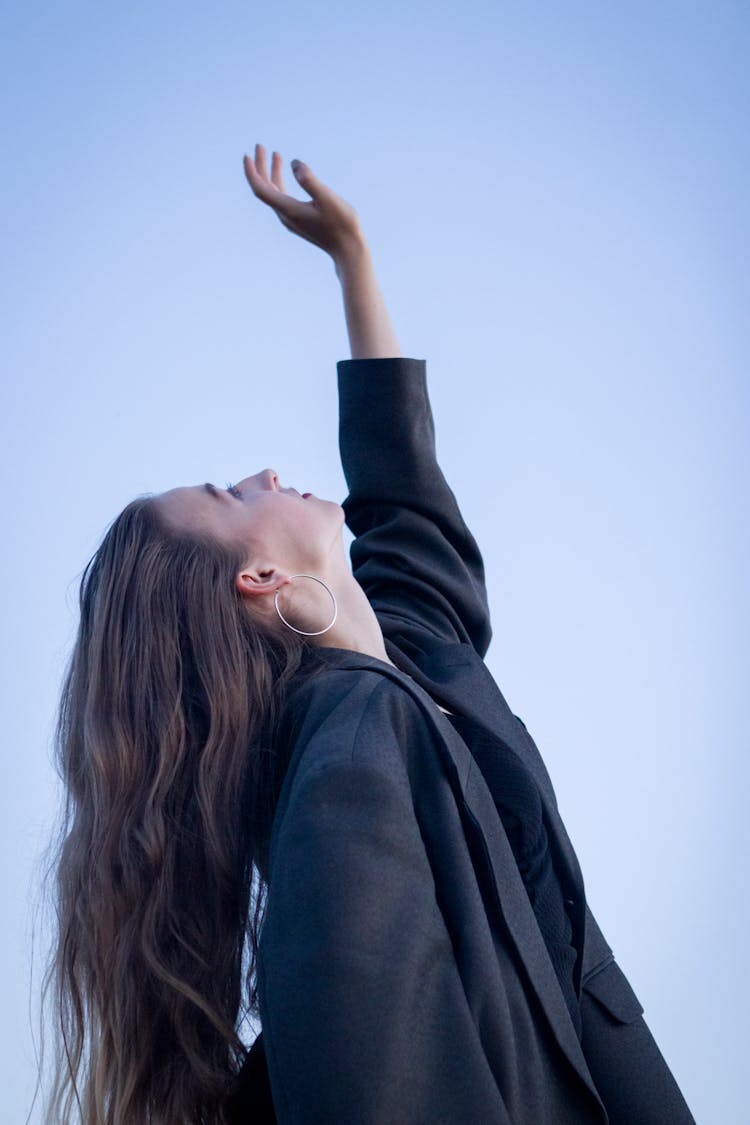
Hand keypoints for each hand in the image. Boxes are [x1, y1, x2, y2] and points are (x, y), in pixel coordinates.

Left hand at [243, 144, 365, 262]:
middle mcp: (285, 216)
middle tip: (260, 146)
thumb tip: (294, 163)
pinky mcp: (299, 220)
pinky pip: (283, 198)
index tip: (247, 154)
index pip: (261, 189)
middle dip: (260, 167)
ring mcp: (291, 219)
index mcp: (288, 210)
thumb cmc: (342, 224)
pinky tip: (291, 173)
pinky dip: (282, 183)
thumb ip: (310, 181)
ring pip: (274, 193)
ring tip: (275, 154)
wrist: (349, 250)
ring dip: (271, 173)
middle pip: (264, 189)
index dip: (252, 172)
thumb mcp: (328, 199)